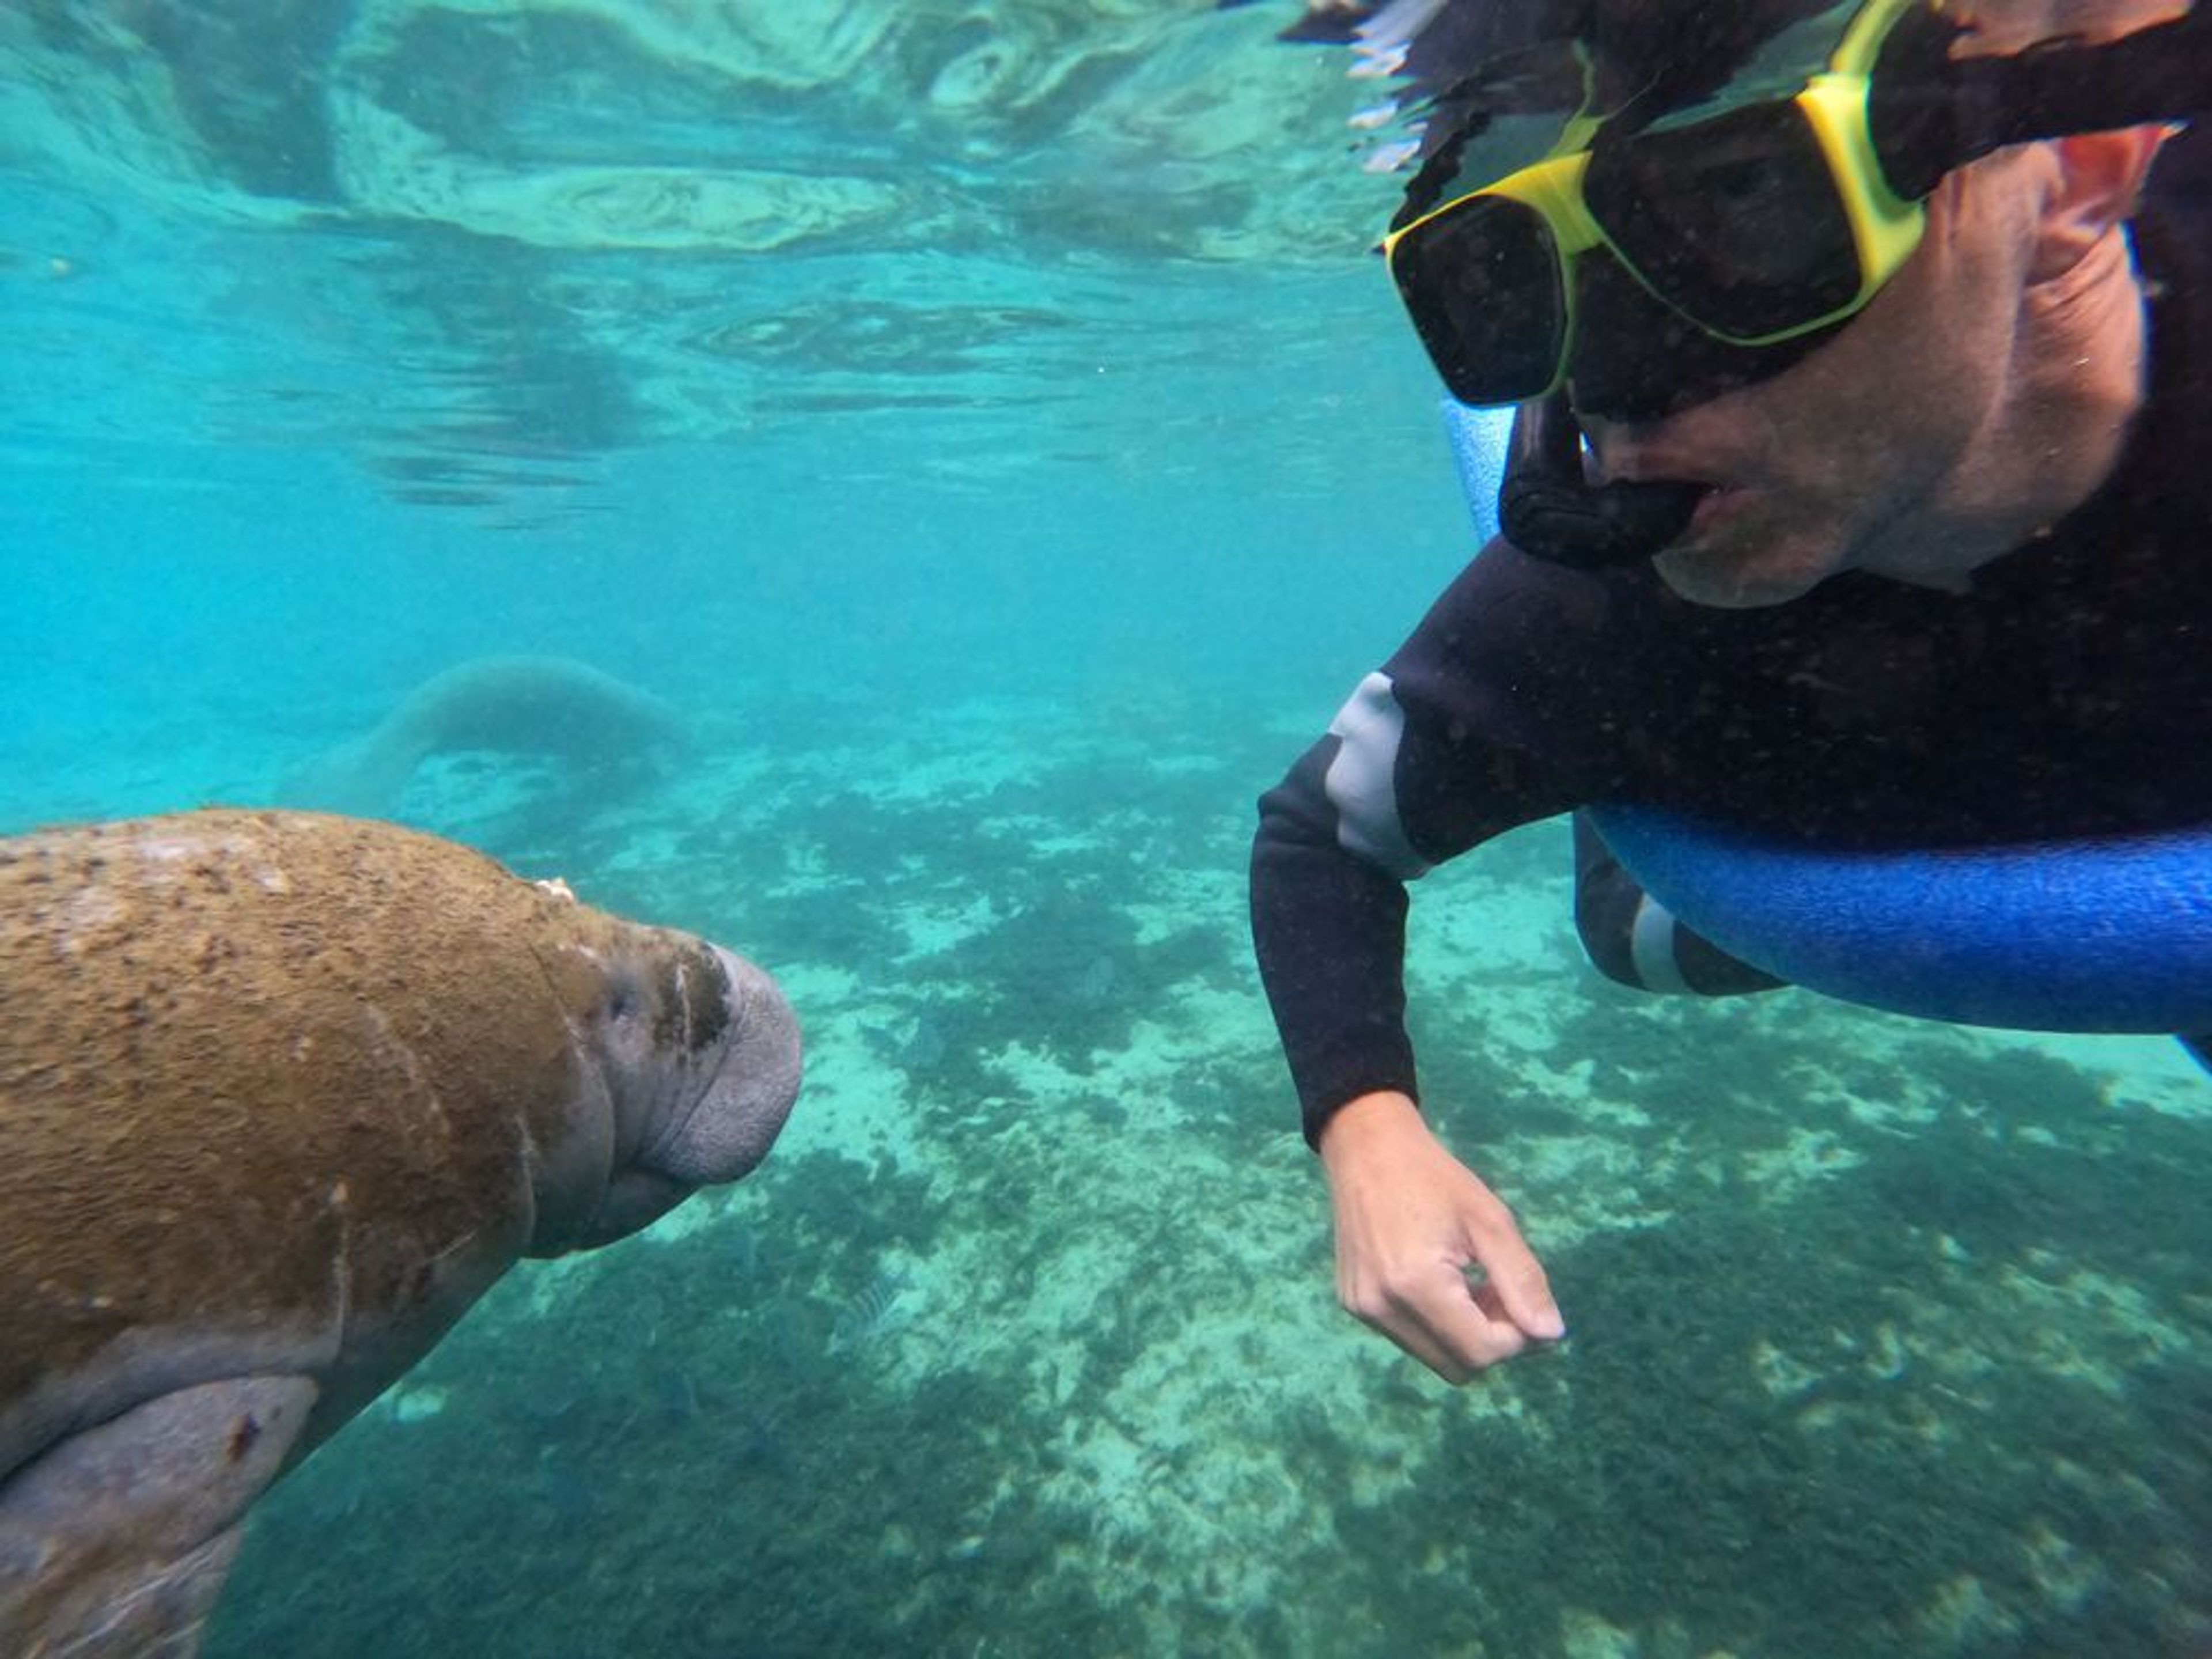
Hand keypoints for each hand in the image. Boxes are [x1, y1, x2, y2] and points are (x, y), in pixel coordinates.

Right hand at [1318, 1090, 1563, 1382]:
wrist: (1366, 1148)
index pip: (1481, 1351)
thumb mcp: (1489, 1220)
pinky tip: (1444, 1285)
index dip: (1517, 1338)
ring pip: (1435, 1358)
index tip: (1525, 1301)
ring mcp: (1362, 1309)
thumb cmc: (1434, 1177)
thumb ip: (1523, 1280)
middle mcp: (1381, 1307)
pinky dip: (1439, 1326)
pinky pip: (1411, 1338)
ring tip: (1473, 1285)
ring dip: (1466, 1336)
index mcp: (1415, 1283)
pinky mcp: (1354, 1304)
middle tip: (1501, 1293)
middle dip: (1493, 1342)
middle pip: (1458, 1367)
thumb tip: (1551, 1336)